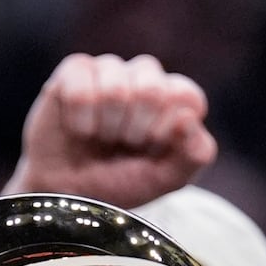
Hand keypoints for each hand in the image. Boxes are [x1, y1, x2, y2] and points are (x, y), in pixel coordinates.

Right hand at [5, 53, 215, 207]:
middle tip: (123, 144)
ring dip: (107, 125)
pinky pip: (82, 85)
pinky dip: (80, 118)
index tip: (152, 148)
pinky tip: (79, 128)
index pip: (186, 97)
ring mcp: (110, 70)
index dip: (167, 130)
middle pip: (152, 88)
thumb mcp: (165, 180)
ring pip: (116, 87)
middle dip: (135, 129)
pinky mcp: (76, 69)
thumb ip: (194, 155)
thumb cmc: (120, 182)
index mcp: (174, 99)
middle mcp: (145, 78)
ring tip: (100, 138)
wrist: (71, 195)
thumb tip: (188, 118)